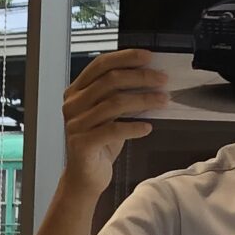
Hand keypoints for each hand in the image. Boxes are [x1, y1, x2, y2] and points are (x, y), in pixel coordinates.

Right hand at [60, 50, 166, 189]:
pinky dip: (134, 127)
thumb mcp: (110, 115)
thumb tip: (151, 78)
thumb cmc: (100, 144)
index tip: (148, 57)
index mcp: (76, 91)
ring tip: (162, 101)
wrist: (84, 178)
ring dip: (143, 100)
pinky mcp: (82, 143)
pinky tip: (147, 128)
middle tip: (162, 80)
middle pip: (110, 81)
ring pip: (114, 103)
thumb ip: (120, 95)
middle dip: (140, 77)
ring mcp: (75, 124)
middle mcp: (72, 104)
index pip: (100, 65)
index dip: (125, 57)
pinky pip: (113, 130)